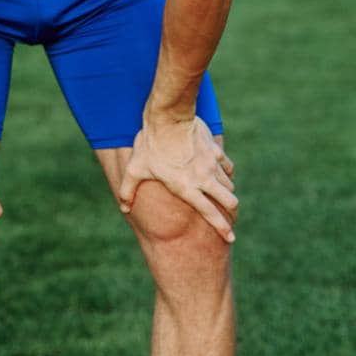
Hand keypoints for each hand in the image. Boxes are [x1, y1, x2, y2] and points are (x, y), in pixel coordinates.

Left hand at [118, 116, 236, 242]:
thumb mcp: (135, 169)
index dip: (222, 227)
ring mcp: (211, 165)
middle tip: (231, 216)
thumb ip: (128, 190)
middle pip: (228, 201)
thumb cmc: (150, 145)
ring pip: (228, 185)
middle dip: (232, 211)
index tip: (230, 237)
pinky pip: (227, 166)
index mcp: (186, 188)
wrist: (168, 118)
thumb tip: (123, 207)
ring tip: (223, 196)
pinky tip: (221, 173)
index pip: (209, 213)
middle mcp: (203, 179)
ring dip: (228, 192)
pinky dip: (226, 173)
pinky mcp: (215, 150)